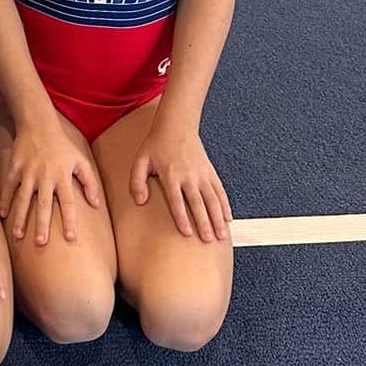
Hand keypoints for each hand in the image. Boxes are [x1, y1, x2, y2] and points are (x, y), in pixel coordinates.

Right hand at [0, 115, 102, 245]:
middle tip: (40, 243)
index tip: (70, 237)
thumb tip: (96, 205)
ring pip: (24, 199)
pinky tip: (3, 215)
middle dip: (42, 224)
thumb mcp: (81, 160)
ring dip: (20, 218)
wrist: (38, 124)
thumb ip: (90, 182)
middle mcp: (45, 176)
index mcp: (62, 176)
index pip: (68, 202)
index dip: (70, 220)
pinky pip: (9, 187)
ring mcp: (28, 172)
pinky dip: (5, 200)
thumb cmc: (62, 145)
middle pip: (44, 204)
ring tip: (18, 236)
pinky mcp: (15, 168)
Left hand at [130, 119, 231, 241]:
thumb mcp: (140, 160)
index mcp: (171, 175)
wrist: (176, 125)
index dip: (182, 218)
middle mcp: (188, 175)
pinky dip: (225, 205)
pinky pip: (220, 191)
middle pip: (198, 203)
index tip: (187, 233)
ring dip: (218, 218)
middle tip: (208, 240)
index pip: (177, 200)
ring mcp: (201, 174)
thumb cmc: (156, 144)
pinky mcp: (210, 171)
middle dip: (204, 222)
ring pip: (213, 199)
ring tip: (222, 236)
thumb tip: (139, 201)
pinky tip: (228, 219)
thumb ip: (136, 181)